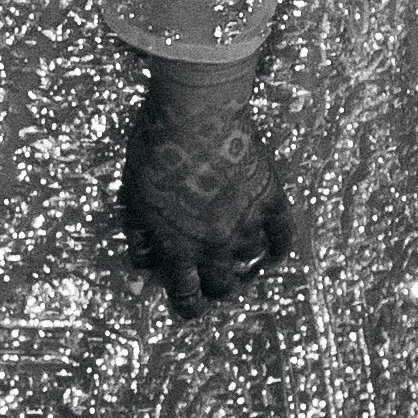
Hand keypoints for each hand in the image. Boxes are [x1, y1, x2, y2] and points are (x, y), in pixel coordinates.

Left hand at [119, 56, 297, 316]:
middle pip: (223, 285)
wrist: (196, 110)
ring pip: (250, 260)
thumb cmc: (154, 148)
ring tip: (240, 257)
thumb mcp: (133, 198)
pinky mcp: (271, 198)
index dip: (188, 306)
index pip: (186, 296)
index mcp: (178, 247)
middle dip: (217, 288)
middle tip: (216, 282)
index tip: (191, 307)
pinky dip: (279, 246)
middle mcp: (215, 244)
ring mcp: (247, 223)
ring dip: (243, 262)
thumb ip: (141, 237)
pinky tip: (274, 251)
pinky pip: (284, 235)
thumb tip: (142, 269)